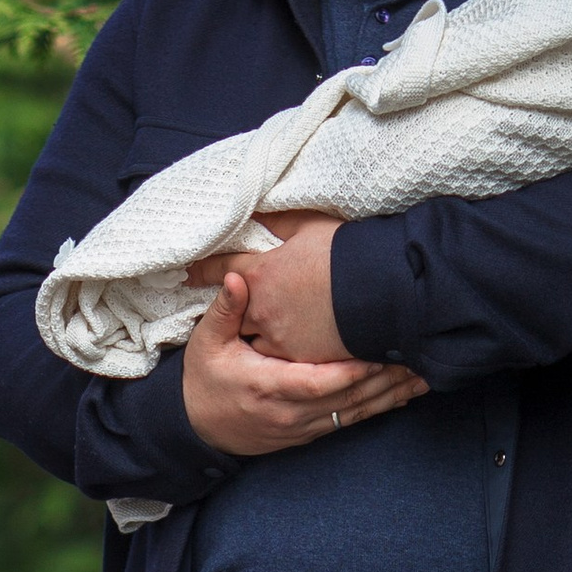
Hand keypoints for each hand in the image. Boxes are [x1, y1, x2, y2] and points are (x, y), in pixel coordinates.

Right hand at [179, 265, 427, 459]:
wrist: (195, 428)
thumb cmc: (204, 379)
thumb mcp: (207, 342)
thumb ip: (226, 311)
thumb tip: (237, 279)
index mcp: (268, 387)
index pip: (320, 381)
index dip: (354, 369)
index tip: (381, 350)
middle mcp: (289, 413)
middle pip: (348, 399)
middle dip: (386, 380)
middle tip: (420, 358)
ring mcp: (301, 428)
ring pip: (355, 414)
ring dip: (391, 396)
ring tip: (424, 376)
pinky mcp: (308, 435)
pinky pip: (349, 423)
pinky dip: (378, 409)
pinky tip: (404, 396)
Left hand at [187, 211, 356, 366]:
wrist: (381, 289)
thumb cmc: (348, 252)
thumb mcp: (311, 226)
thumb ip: (280, 223)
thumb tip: (258, 211)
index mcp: (261, 275)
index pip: (223, 269)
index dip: (205, 270)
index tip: (190, 272)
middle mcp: (262, 311)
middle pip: (238, 314)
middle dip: (237, 311)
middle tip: (237, 309)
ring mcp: (280, 339)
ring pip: (258, 342)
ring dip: (261, 337)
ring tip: (269, 334)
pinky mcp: (301, 361)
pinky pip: (283, 361)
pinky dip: (284, 354)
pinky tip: (292, 351)